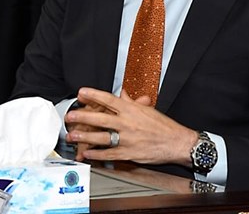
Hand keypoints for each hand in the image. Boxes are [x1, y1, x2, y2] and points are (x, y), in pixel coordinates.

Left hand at [64, 87, 197, 166]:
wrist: (178, 143)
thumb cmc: (164, 126)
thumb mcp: (147, 109)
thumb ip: (132, 102)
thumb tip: (123, 94)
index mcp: (131, 110)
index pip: (108, 99)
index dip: (93, 95)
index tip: (81, 93)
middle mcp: (128, 123)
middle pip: (100, 119)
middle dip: (83, 117)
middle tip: (70, 116)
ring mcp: (128, 139)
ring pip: (102, 137)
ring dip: (85, 137)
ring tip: (72, 135)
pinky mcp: (130, 154)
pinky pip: (110, 154)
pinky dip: (97, 155)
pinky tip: (87, 154)